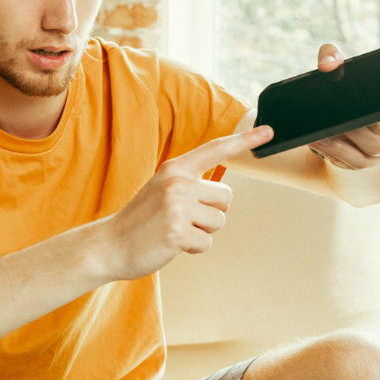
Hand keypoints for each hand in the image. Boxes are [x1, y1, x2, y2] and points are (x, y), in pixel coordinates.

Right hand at [101, 126, 273, 279]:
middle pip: (226, 198)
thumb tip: (224, 194)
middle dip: (211, 213)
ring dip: (202, 232)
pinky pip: (206, 242)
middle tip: (182, 219)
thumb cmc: (142, 220)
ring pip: (219, 221)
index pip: (216, 149)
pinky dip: (193, 248)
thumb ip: (190, 184)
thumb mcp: (163, 189)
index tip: (269, 131)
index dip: (245, 140)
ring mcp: (178, 206)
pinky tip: (171, 244)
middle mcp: (178, 182)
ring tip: (174, 230)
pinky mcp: (177, 231)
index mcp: (176, 168)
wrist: (109, 245)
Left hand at [309, 42, 379, 170]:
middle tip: (333, 124)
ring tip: (319, 137)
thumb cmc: (345, 93)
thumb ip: (332, 56)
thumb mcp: (339, 71)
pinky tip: (319, 144)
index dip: (376, 117)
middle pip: (378, 141)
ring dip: (340, 147)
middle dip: (355, 133)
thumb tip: (328, 64)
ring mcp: (379, 152)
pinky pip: (353, 164)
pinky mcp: (364, 163)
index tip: (356, 110)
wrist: (341, 119)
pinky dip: (335, 156)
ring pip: (365, 155)